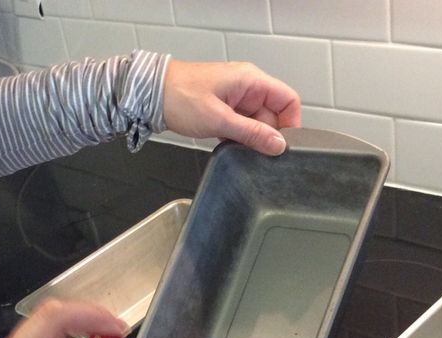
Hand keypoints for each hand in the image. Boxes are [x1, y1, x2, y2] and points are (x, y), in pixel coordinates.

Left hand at [163, 59, 301, 155]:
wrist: (150, 95)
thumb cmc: (180, 98)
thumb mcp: (220, 120)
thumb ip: (252, 133)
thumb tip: (279, 145)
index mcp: (252, 80)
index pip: (289, 100)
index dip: (291, 124)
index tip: (283, 146)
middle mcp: (247, 87)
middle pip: (273, 115)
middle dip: (266, 136)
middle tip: (253, 153)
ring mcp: (235, 98)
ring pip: (256, 123)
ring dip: (249, 138)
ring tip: (235, 147)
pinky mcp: (224, 109)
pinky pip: (241, 125)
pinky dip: (237, 137)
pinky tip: (227, 144)